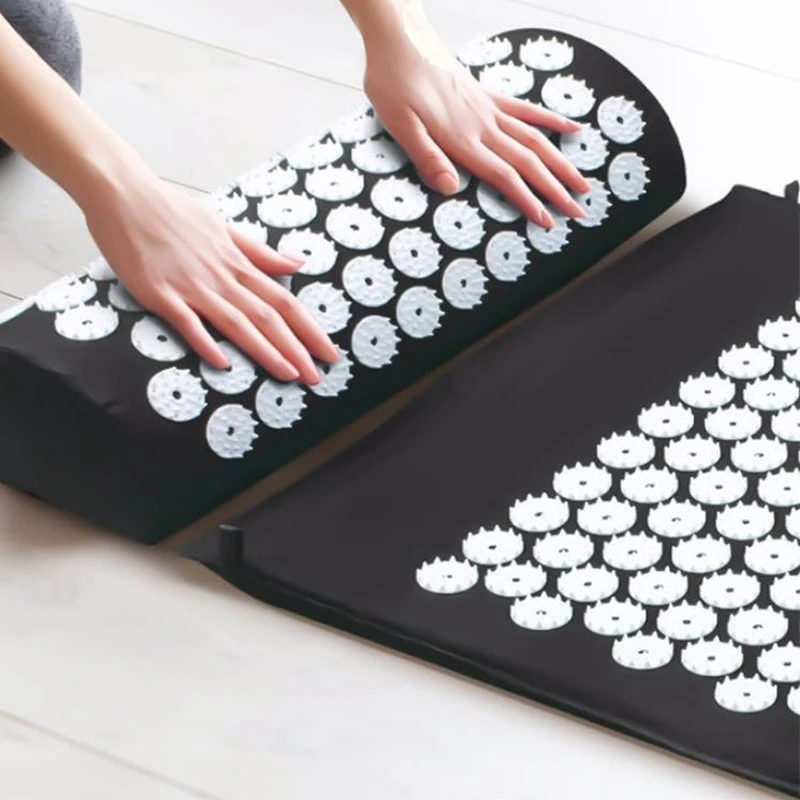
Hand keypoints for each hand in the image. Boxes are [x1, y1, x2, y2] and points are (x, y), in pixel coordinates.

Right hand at [83, 175, 337, 383]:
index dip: (309, 329)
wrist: (125, 195)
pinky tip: (222, 362)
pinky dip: (205, 341)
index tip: (328, 351)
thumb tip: (297, 263)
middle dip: (296, 349)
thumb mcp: (224, 227)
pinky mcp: (160, 293)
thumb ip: (260, 252)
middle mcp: (221, 276)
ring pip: (236, 322)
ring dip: (264, 350)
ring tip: (288, 375)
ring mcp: (191, 286)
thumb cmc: (173, 211)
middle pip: (267, 316)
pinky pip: (186, 321)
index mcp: (237, 263)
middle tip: (317, 377)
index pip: (283, 300)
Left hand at [361, 13, 590, 227]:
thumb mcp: (399, 125)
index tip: (548, 221)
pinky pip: (525, 110)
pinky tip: (571, 128)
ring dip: (560, 162)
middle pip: (528, 161)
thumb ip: (427, 157)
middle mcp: (482, 125)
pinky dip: (550, 120)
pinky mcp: (486, 95)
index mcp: (462, 138)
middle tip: (578, 210)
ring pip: (534, 139)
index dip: (528, 201)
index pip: (504, 176)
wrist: (399, 38)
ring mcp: (488, 108)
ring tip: (582, 182)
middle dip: (555, 189)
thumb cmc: (392, 83)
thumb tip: (450, 188)